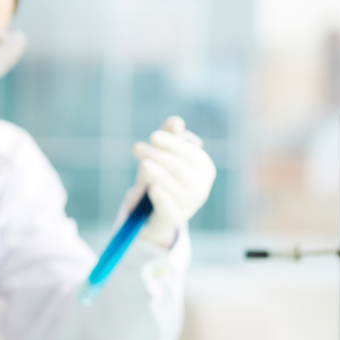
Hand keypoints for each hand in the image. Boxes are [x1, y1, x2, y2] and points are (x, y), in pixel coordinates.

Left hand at [131, 116, 215, 247]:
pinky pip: (168, 207)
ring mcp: (189, 204)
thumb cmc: (164, 177)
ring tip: (143, 165)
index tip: (153, 136)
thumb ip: (169, 139)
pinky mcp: (174, 218)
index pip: (189, 152)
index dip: (171, 143)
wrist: (156, 212)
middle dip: (158, 156)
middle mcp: (201, 186)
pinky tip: (153, 188)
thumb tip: (175, 121)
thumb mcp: (164, 156)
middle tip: (136, 148)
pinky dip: (161, 197)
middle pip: (180, 168)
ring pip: (175, 187)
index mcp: (203, 167)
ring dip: (157, 174)